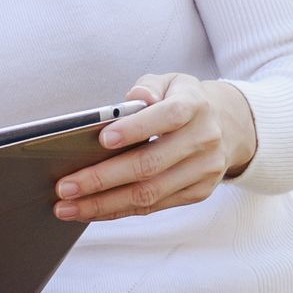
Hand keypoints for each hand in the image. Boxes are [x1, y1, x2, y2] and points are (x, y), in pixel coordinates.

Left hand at [53, 75, 259, 221]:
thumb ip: (147, 87)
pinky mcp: (198, 193)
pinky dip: (118, 210)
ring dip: (104, 204)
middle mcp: (204, 140)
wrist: (227, 125)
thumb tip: (132, 100)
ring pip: (149, 194)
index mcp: (195, 106)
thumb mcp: (169, 82)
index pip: (167, 117)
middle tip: (65, 186)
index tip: (102, 139)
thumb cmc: (183, 101)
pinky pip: (154, 206)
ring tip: (68, 207)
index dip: (135, 129)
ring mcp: (203, 171)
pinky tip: (91, 210)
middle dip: (103, 178)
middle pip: (150, 165)